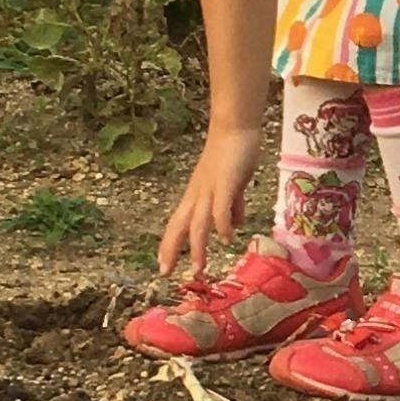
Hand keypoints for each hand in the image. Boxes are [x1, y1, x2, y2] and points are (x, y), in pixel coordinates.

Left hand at [159, 129, 259, 279]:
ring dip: (196, 248)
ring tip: (198, 269)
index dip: (170, 245)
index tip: (164, 266)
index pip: (178, 224)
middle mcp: (197, 195)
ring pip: (197, 223)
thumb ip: (232, 205)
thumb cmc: (232, 153)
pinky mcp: (224, 183)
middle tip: (166, 273)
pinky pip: (220, 207)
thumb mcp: (230, 185)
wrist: (235, 127)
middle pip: (179, 226)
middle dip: (172, 251)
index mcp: (196, 196)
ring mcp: (209, 190)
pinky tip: (225, 240)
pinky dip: (221, 225)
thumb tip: (235, 225)